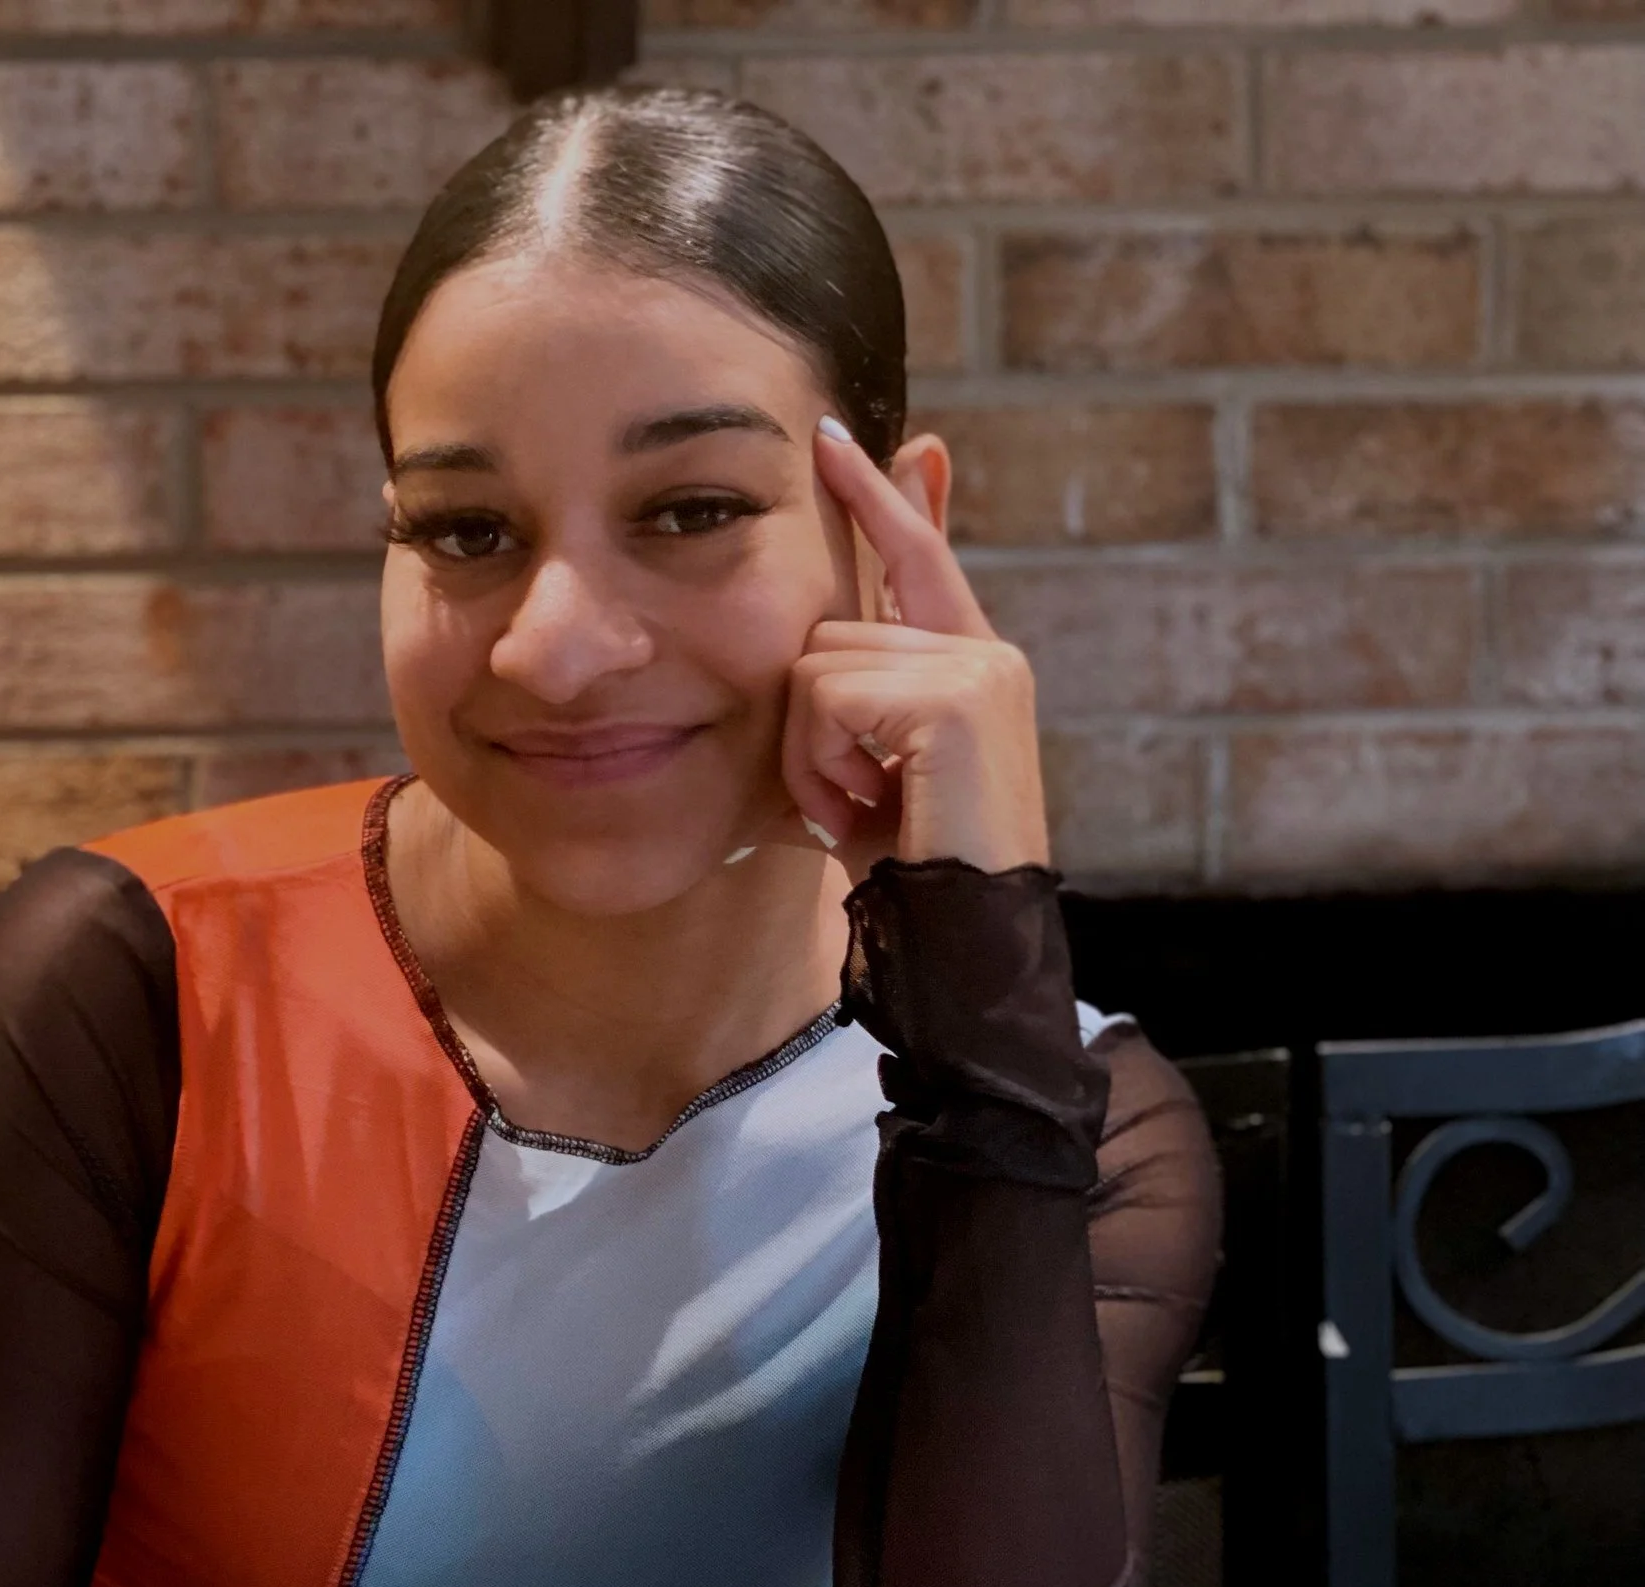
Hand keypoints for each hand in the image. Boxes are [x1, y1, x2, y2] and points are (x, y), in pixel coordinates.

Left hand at [770, 419, 1049, 882]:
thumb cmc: (913, 871)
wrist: (967, 943)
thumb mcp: (868, 773)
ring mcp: (977, 668)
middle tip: (852, 800)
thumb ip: (848, 705)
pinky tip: (867, 810)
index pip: (921, 557)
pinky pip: (826, 699)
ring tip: (864, 809)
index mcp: (972, 663)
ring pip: (816, 666)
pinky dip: (822, 765)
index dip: (882, 496)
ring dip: (811, 754)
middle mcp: (985, 651)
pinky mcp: (955, 697)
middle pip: (827, 630)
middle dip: (808, 726)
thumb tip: (809, 655)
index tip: (843, 437)